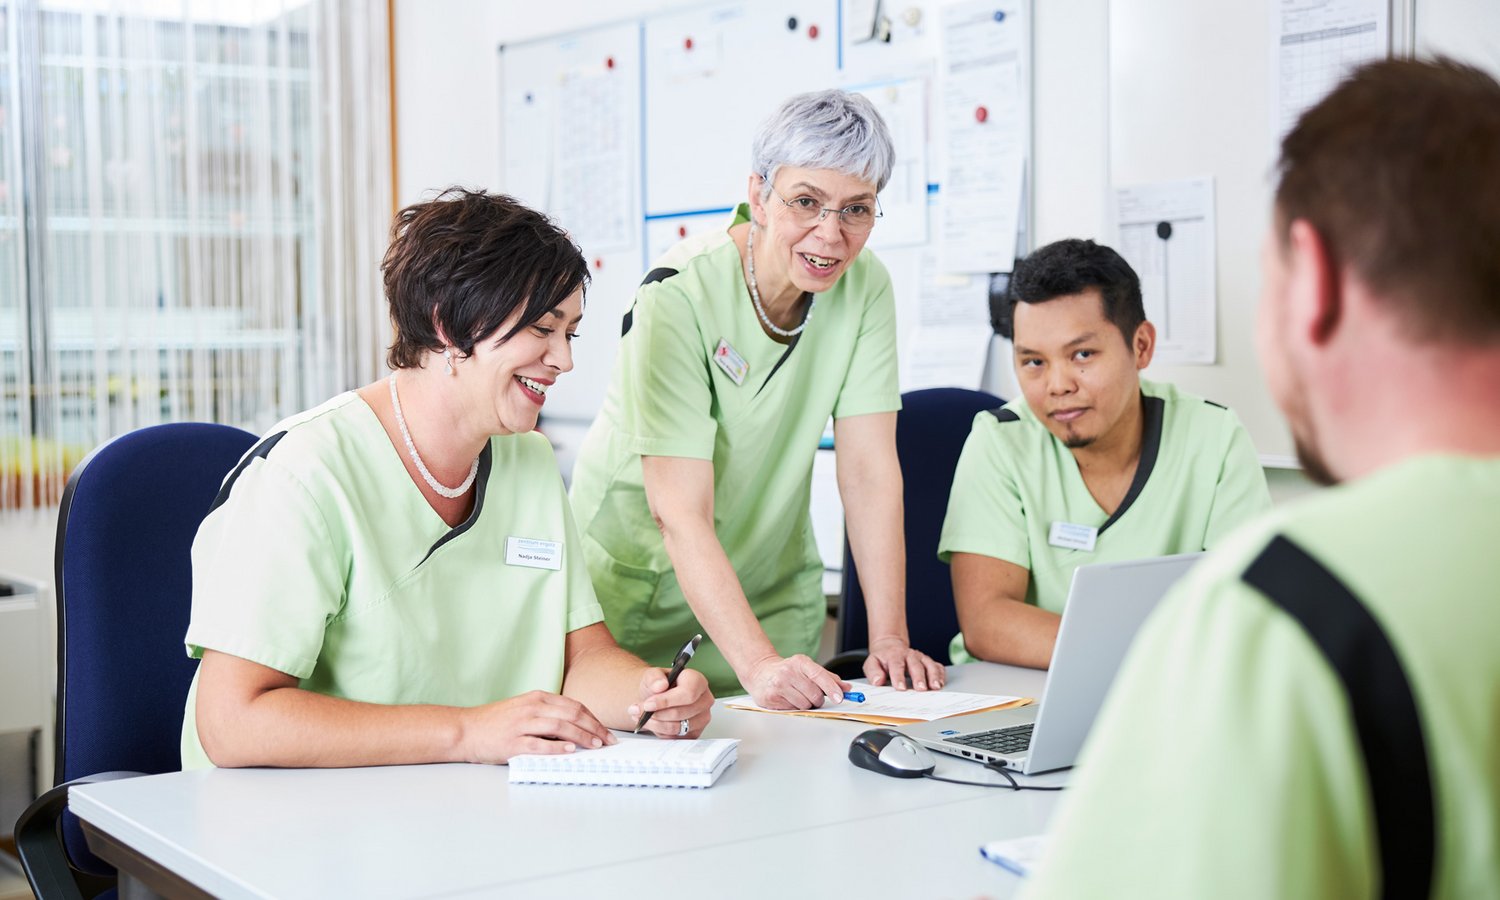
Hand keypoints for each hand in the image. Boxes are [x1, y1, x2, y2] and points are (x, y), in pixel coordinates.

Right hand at [460, 690, 615, 764]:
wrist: (465, 729)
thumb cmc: (495, 722)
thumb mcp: (524, 710)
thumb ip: (547, 715)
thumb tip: (575, 729)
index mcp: (537, 698)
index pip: (574, 706)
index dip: (593, 718)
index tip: (606, 730)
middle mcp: (532, 708)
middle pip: (572, 714)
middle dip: (594, 727)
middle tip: (608, 740)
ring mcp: (522, 724)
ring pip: (560, 727)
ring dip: (582, 736)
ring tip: (595, 745)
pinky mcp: (512, 742)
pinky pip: (539, 743)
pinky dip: (557, 746)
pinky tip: (570, 750)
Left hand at [626, 667, 713, 738]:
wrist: (657, 698)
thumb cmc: (659, 686)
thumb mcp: (652, 676)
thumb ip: (655, 677)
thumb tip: (660, 685)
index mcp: (698, 681)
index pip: (687, 693)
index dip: (666, 701)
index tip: (648, 704)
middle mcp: (704, 700)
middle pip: (680, 713)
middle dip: (656, 714)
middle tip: (638, 710)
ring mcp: (702, 718)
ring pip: (676, 727)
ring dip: (655, 724)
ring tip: (641, 717)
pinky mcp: (695, 733)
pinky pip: (675, 737)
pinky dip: (660, 731)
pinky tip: (653, 723)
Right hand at [745, 654, 850, 709]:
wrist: (761, 672)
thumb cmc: (788, 671)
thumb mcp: (807, 669)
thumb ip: (828, 678)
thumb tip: (846, 688)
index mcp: (800, 662)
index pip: (819, 675)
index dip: (832, 688)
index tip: (840, 697)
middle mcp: (788, 672)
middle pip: (814, 694)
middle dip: (817, 699)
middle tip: (811, 695)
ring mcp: (778, 685)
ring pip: (804, 705)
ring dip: (805, 704)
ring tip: (797, 696)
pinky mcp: (771, 698)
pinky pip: (792, 710)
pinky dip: (794, 707)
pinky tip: (787, 699)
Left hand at [863, 637, 945, 690]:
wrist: (891, 647)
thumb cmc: (882, 659)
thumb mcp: (872, 663)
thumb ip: (873, 672)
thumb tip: (877, 681)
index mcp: (894, 655)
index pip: (896, 666)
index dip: (899, 677)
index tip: (901, 688)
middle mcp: (909, 655)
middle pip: (915, 666)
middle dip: (919, 678)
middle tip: (921, 689)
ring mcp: (920, 658)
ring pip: (929, 665)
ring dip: (933, 676)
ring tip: (935, 687)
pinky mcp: (928, 662)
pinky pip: (937, 666)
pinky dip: (940, 675)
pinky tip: (941, 683)